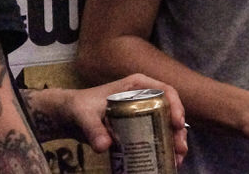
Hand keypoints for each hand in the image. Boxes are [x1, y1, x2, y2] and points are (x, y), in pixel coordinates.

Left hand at [67, 74, 188, 165]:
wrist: (69, 116)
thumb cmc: (79, 107)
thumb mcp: (84, 115)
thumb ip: (93, 129)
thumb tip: (104, 146)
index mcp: (136, 86)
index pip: (165, 91)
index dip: (176, 106)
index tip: (177, 124)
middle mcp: (144, 97)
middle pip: (170, 112)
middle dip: (178, 132)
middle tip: (180, 150)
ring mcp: (143, 113)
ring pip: (166, 126)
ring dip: (174, 143)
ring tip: (176, 161)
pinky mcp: (138, 128)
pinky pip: (156, 137)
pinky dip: (163, 149)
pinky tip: (167, 162)